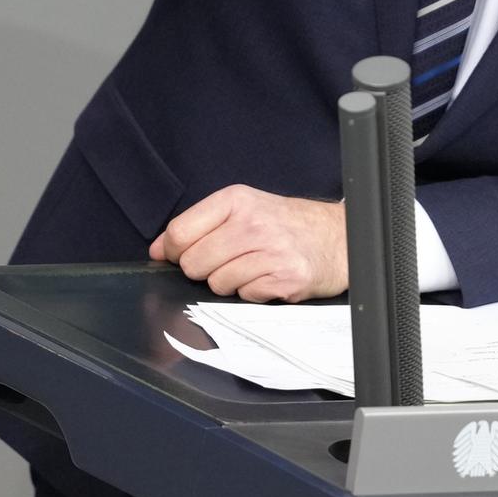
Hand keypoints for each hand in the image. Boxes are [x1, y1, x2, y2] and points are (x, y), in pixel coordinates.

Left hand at [149, 186, 348, 302]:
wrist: (339, 236)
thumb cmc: (287, 224)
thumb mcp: (245, 208)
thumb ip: (201, 225)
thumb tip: (157, 250)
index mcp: (237, 200)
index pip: (179, 233)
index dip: (173, 251)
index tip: (183, 254)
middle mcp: (254, 222)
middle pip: (193, 263)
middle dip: (205, 269)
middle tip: (231, 259)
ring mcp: (271, 251)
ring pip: (216, 284)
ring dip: (231, 282)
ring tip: (254, 267)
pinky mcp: (285, 278)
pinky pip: (244, 296)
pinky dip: (253, 292)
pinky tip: (270, 277)